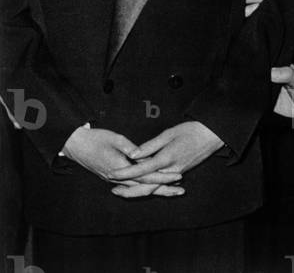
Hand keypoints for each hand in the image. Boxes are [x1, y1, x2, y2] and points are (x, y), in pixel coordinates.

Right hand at [62, 126, 182, 192]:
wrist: (74, 145)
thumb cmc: (95, 138)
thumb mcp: (115, 139)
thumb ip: (131, 148)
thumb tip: (144, 155)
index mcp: (119, 168)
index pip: (146, 176)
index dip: (163, 177)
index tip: (178, 177)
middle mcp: (117, 178)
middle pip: (144, 187)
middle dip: (164, 189)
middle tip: (182, 191)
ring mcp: (114, 180)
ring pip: (138, 189)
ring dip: (156, 190)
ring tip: (173, 191)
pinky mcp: (112, 178)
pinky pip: (131, 186)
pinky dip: (144, 188)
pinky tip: (155, 188)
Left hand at [107, 121, 223, 196]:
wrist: (213, 136)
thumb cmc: (191, 130)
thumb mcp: (169, 133)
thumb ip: (150, 146)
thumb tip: (133, 155)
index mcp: (167, 158)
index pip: (141, 169)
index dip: (125, 172)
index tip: (112, 174)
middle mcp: (171, 170)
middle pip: (147, 186)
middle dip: (129, 190)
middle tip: (113, 190)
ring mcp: (177, 173)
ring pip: (155, 187)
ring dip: (138, 190)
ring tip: (123, 190)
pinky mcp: (181, 172)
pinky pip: (163, 183)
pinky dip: (151, 186)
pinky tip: (142, 185)